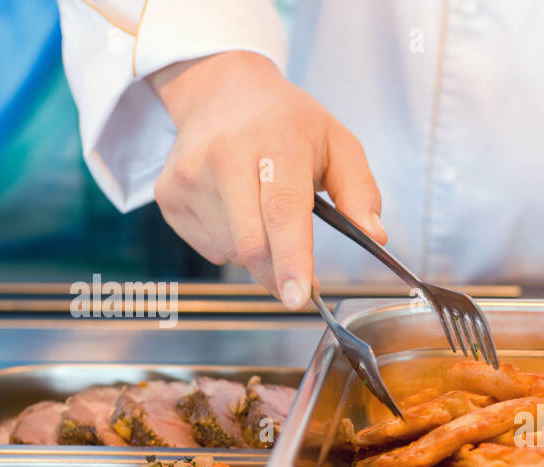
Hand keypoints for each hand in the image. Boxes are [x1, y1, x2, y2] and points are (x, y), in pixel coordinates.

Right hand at [149, 51, 386, 308]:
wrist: (221, 91)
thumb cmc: (288, 124)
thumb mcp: (338, 144)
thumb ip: (360, 191)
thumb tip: (375, 235)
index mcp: (275, 142)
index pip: (282, 210)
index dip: (291, 259)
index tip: (298, 297)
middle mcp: (224, 155)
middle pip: (253, 244)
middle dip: (280, 272)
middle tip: (300, 275)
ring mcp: (190, 176)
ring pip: (232, 252)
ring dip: (257, 253)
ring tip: (261, 210)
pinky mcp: (168, 195)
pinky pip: (210, 248)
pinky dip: (231, 244)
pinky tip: (235, 209)